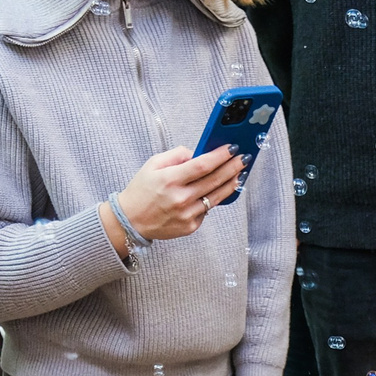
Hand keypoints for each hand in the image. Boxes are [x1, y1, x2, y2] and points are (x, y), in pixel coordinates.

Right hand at [114, 144, 245, 244]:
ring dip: (231, 184)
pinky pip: (207, 210)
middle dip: (232, 167)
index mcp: (169, 180)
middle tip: (244, 158)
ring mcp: (187, 214)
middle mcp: (180, 198)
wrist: (131, 220)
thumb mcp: (153, 164)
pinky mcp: (190, 226)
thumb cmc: (142, 189)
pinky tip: (221, 190)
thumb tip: (198, 153)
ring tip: (240, 173)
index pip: (202, 165)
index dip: (220, 156)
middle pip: (214, 181)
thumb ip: (176, 155)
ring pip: (216, 197)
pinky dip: (214, 198)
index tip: (232, 148)